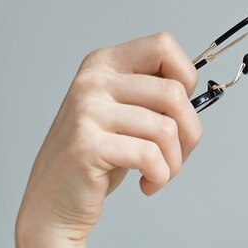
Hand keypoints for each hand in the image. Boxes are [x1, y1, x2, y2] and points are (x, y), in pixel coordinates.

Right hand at [16, 32, 204, 245]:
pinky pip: (150, 156)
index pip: (163, 45)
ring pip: (166, 128)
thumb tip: (195, 90)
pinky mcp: (87, 145)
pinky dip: (159, 177)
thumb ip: (151, 94)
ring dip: (174, 161)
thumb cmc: (97, 159)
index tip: (179, 110)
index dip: (186, 77)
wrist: (53, 202)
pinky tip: (147, 185)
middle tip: (176, 157)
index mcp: (103, 64)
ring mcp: (86, 111)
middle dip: (189, 133)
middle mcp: (92, 81)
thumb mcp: (122, 114)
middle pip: (174, 93)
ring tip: (160, 175)